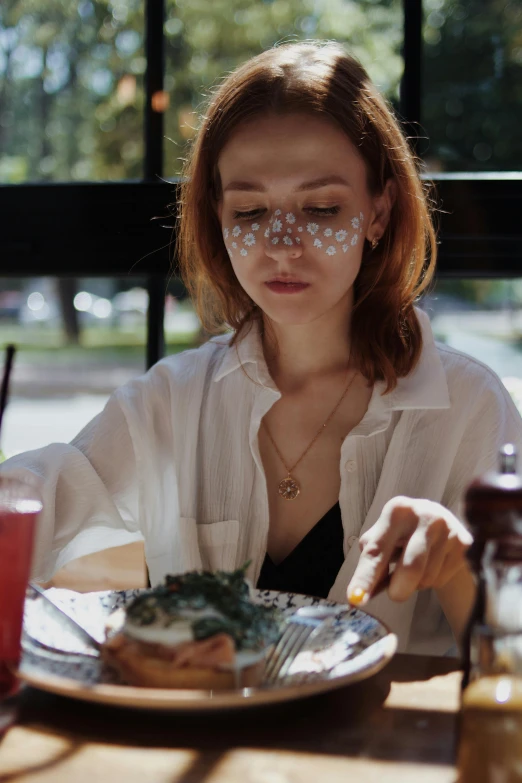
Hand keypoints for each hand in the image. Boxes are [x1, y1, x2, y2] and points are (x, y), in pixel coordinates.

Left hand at [347, 496, 472, 605]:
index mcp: (396, 510)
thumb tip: (358, 595)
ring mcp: (447, 528)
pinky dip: (433, 581)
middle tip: (395, 594)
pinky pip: (442, 579)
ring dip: (416, 584)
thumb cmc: (403, 534)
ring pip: (427, 577)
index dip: (365, 577)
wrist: (441, 522)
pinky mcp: (463, 543)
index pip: (377, 551)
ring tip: (417, 567)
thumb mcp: (384, 538)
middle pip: (410, 568)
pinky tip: (433, 564)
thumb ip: (372, 562)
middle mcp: (424, 515)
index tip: (356, 599)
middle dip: (398, 590)